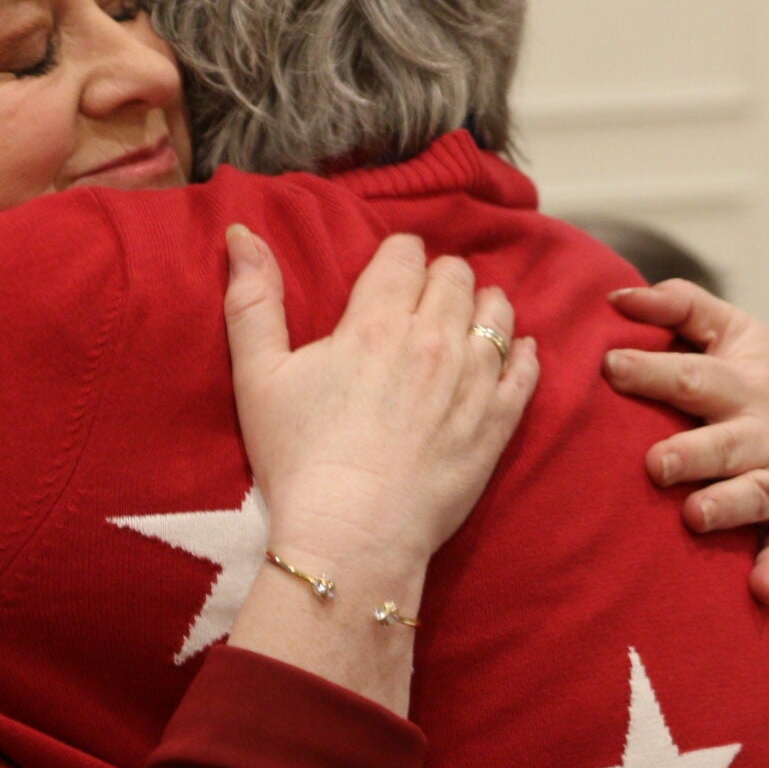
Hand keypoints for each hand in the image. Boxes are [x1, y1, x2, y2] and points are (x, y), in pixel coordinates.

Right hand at [223, 227, 537, 597]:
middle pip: (455, 275)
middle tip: (425, 299)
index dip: (398, 257)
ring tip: (469, 318)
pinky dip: (524, 353)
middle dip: (440, 278)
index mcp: (374, 322)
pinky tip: (518, 352)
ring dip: (483, 306)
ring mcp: (472, 381)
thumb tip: (241, 233)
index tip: (392, 272)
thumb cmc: (299, 458)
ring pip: (497, 313)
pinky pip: (527, 369)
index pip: (405, 254)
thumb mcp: (258, 376)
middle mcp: (432, 340)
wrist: (351, 534)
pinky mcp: (497, 423)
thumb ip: (252, 300)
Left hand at [603, 281, 768, 605]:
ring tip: (695, 516)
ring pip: (757, 494)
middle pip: (726, 441)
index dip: (654, 371)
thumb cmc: (766, 383)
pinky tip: (758, 587)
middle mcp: (766, 431)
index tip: (611, 366)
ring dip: (729, 505)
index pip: (694, 375)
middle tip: (656, 464)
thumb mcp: (737, 334)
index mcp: (743, 383)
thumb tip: (615, 296)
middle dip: (692, 452)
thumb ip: (680, 307)